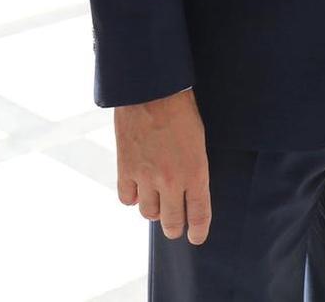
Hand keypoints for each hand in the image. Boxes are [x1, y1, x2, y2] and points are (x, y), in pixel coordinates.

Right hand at [115, 88, 211, 244]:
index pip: (199, 216)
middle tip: (174, 223)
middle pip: (172, 223)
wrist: (152, 87)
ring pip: (148, 214)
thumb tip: (189, 192)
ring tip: (155, 198)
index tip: (196, 237)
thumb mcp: (198, 141)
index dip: (198, 232)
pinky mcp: (125, 168)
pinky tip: (136, 187)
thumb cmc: (181, 108)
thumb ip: (194, 169)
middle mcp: (172, 180)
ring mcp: (147, 176)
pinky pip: (126, 199)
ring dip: (153, 209)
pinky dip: (132, 196)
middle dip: (174, 226)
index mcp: (196, 172)